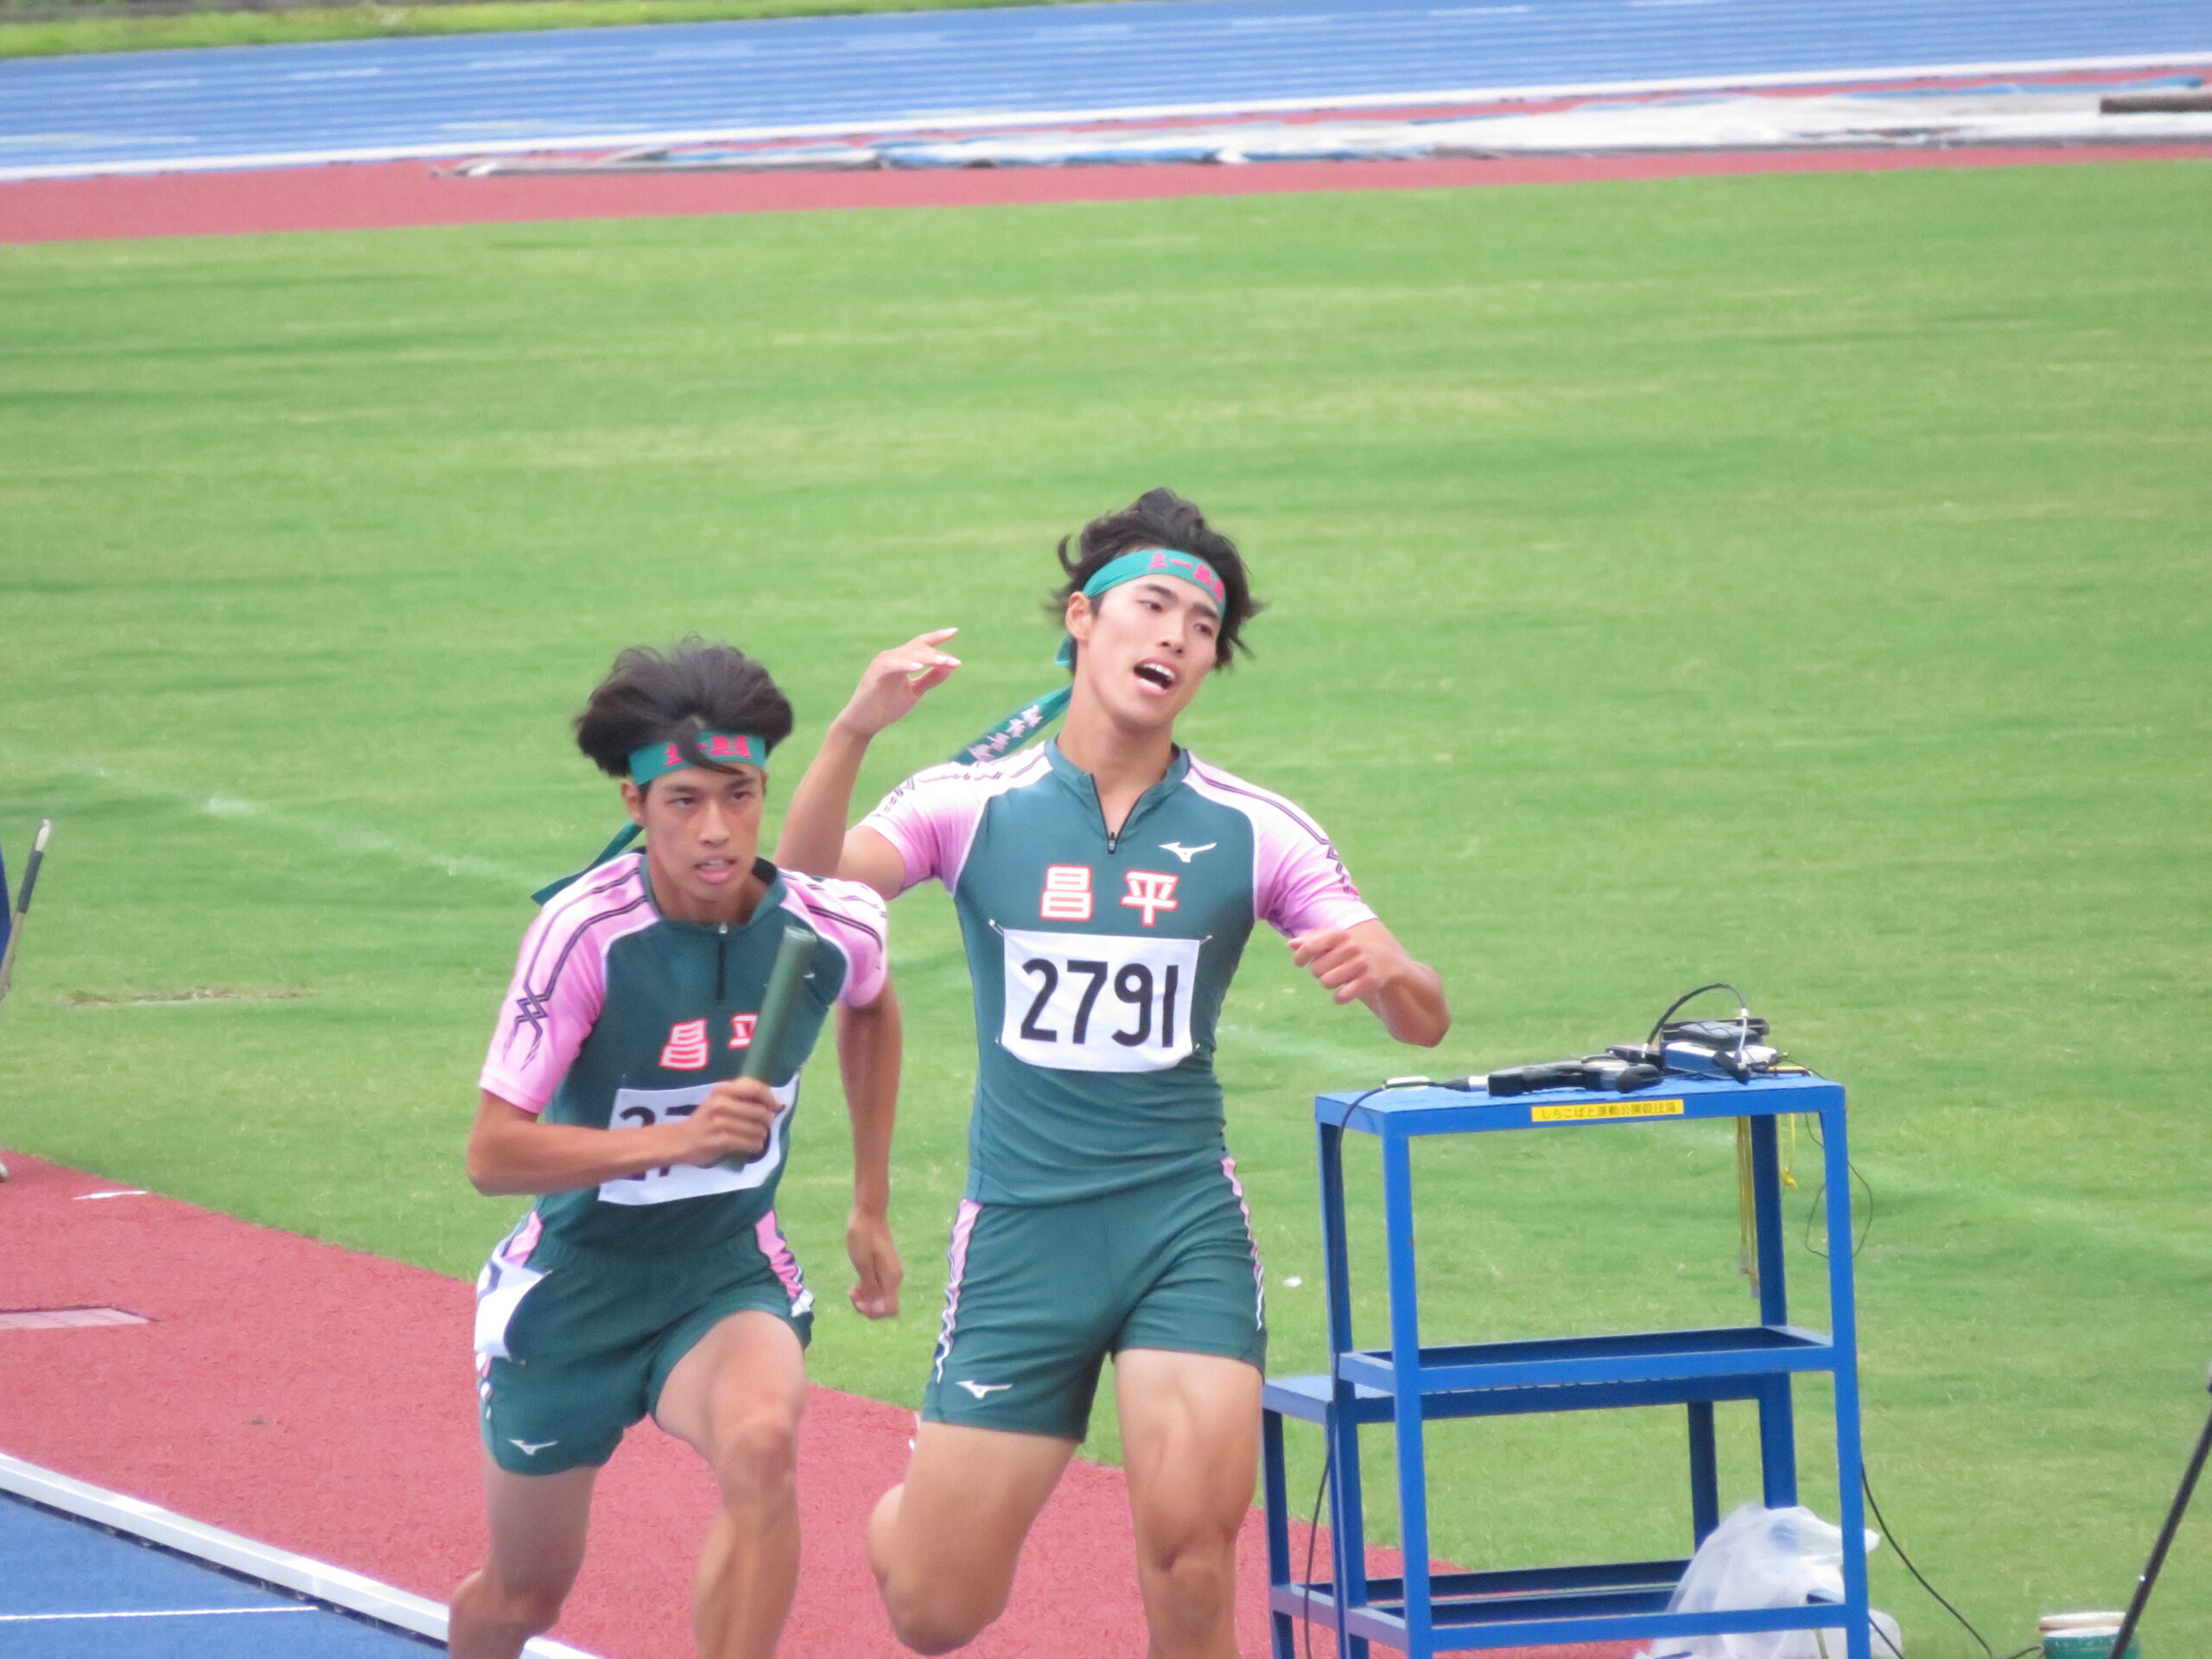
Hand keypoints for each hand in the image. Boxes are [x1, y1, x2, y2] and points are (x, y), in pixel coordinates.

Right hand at [679, 1078, 779, 1164]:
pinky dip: (756, 1146)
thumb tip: (775, 1101)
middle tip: (764, 1126)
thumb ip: (742, 1095)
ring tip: (757, 1137)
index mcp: (722, 1090)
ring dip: (762, 1135)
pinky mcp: (722, 1140)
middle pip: (760, 1111)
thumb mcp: (719, 1099)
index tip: (776, 1106)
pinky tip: (753, 1146)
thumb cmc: (706, 1119)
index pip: (755, 1088)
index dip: (770, 1098)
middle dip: (767, 1121)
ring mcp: (720, 1122)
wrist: (680, 1140)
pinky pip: (750, 1143)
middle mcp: (720, 1103)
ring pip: (758, 1129)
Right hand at [834, 629, 960, 737]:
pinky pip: (891, 666)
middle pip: (918, 648)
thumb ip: (931, 679)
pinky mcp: (874, 674)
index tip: (954, 631)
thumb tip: (951, 666)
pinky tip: (918, 667)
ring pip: (908, 655)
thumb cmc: (887, 706)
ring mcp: (882, 663)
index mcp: (902, 659)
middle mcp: (892, 656)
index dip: (937, 637)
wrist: (864, 723)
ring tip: (943, 663)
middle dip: (938, 655)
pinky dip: (905, 665)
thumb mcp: (915, 691)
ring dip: (927, 658)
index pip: (922, 644)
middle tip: (955, 663)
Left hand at [846, 1207, 902, 1318]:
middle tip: (851, 1293)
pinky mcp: (883, 1268)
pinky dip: (866, 1290)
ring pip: (880, 1297)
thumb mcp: (862, 1264)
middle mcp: (894, 1278)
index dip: (874, 1312)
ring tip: (851, 1289)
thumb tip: (874, 1305)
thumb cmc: (863, 1237)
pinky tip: (855, 1284)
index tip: (859, 1301)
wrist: (868, 1214)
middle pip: (884, 1306)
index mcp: (891, 1278)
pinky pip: (877, 1287)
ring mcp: (889, 1273)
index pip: (890, 1309)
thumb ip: (869, 1286)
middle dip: (867, 1306)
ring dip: (865, 1299)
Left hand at [1289, 926, 1402, 1005]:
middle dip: (1319, 973)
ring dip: (1328, 984)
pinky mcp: (1370, 981)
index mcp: (1339, 935)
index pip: (1310, 946)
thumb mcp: (1334, 942)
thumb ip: (1312, 941)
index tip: (1299, 963)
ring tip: (1338, 979)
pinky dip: (1339, 998)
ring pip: (1326, 982)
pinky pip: (1342, 996)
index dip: (1299, 957)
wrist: (1387, 962)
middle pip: (1315, 969)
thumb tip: (1290, 944)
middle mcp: (1351, 947)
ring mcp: (1361, 963)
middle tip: (1330, 970)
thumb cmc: (1351, 951)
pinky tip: (1342, 995)